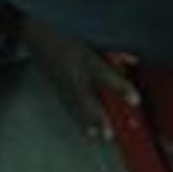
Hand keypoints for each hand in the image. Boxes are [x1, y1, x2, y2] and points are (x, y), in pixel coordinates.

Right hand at [21, 16, 139, 141]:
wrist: (37, 34)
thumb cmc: (68, 34)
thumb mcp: (93, 38)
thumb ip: (114, 51)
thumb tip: (133, 60)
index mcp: (84, 58)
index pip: (105, 75)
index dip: (121, 88)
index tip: (136, 101)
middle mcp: (72, 73)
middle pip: (86, 99)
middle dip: (99, 118)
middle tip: (109, 134)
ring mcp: (62, 83)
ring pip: (76, 107)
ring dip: (88, 124)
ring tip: (98, 137)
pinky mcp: (56, 88)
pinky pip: (68, 106)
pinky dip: (78, 119)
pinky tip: (86, 131)